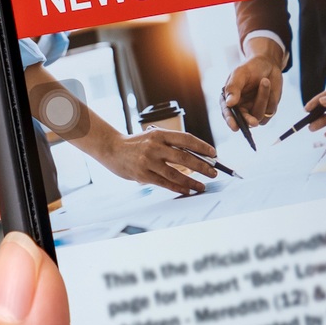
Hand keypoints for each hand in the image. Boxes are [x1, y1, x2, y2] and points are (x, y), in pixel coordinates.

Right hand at [87, 126, 220, 195]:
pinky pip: (164, 183)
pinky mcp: (142, 174)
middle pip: (184, 157)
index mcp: (159, 134)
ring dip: (192, 181)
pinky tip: (187, 190)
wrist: (112, 149)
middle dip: (202, 166)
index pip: (186, 139)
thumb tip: (195, 156)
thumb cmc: (136, 144)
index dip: (202, 147)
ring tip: (202, 186)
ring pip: (175, 173)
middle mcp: (154, 146)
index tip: (213, 154)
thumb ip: (170, 144)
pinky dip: (178, 187)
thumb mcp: (152, 136)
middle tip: (213, 172)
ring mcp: (148, 161)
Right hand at [222, 39, 286, 125]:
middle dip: (248, 121)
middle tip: (253, 122)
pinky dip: (271, 98)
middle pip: (243, 121)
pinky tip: (269, 86)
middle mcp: (240, 108)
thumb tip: (229, 103)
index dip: (230, 121)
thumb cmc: (250, 68)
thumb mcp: (239, 74)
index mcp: (229, 100)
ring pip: (259, 115)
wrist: (268, 64)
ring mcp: (254, 110)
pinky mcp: (267, 110)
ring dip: (263, 98)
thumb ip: (233, 88)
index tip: (235, 127)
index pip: (227, 113)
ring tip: (265, 81)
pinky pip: (270, 110)